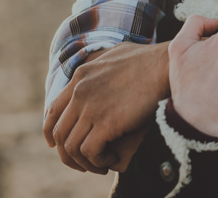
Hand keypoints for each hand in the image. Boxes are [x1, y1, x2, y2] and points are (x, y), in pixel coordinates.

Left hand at [43, 41, 169, 172]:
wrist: (166, 65)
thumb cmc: (149, 59)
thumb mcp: (115, 53)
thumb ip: (100, 62)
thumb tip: (98, 65)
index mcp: (80, 76)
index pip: (53, 110)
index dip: (51, 130)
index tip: (56, 144)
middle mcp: (80, 92)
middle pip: (59, 132)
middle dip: (66, 152)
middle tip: (81, 161)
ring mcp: (92, 108)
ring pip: (71, 146)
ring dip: (82, 161)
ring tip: (98, 165)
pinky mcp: (107, 123)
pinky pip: (89, 152)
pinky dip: (96, 161)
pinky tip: (108, 161)